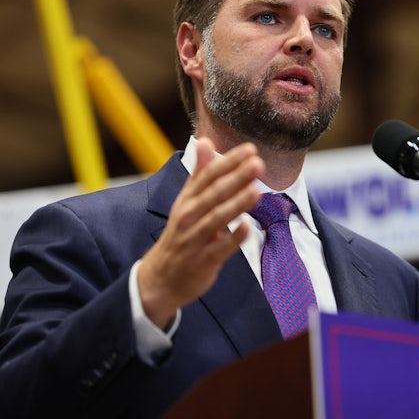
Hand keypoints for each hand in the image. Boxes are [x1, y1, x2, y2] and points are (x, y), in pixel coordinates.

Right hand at [137, 138, 264, 327]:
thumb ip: (200, 172)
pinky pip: (219, 249)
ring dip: (236, 204)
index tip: (250, 150)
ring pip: (217, 218)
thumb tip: (206, 141)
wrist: (161, 278)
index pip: (208, 175)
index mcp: (188, 199)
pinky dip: (233, 238)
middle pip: (214, 193)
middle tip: (257, 164)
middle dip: (236, 178)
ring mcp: (195, 239)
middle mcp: (189, 216)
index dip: (229, 162)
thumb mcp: (187, 201)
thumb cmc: (181, 234)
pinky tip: (247, 228)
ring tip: (256, 190)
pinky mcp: (202, 261)